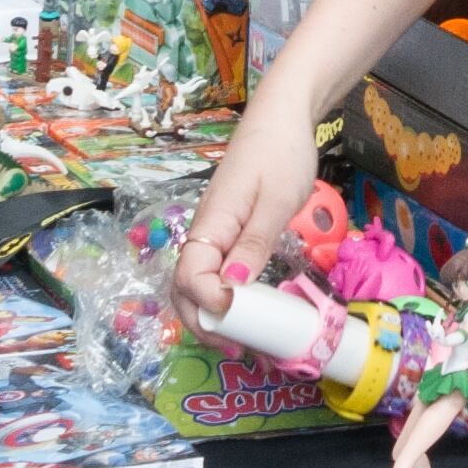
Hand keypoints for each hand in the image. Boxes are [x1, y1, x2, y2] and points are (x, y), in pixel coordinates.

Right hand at [178, 103, 323, 324]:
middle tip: (238, 349)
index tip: (240, 319)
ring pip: (198, 287)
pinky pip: (218, 274)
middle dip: (205, 325)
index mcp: (211, 223)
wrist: (283, 119)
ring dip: (215, 319)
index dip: (210, 304)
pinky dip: (229, 301)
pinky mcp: (228, 234)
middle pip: (185, 289)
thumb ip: (255, 243)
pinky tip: (252, 315)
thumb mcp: (277, 200)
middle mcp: (204, 233)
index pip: (190, 277)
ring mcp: (214, 234)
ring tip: (245, 343)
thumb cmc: (281, 154)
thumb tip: (233, 287)